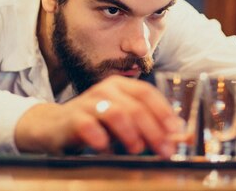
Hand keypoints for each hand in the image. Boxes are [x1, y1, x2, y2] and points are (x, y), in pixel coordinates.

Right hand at [14, 75, 179, 156]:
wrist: (54, 127)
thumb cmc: (96, 125)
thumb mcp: (124, 123)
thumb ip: (148, 127)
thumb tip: (180, 136)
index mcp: (121, 86)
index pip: (147, 93)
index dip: (164, 112)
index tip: (177, 131)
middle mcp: (106, 89)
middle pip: (135, 106)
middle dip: (154, 130)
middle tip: (164, 150)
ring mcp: (88, 102)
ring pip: (115, 113)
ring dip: (130, 133)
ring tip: (137, 149)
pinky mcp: (72, 118)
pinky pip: (89, 126)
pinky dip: (101, 139)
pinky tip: (107, 150)